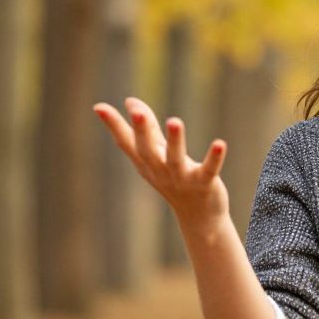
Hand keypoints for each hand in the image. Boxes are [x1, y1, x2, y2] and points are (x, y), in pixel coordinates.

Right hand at [92, 96, 229, 225]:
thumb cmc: (174, 179)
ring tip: (174, 121)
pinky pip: (209, 170)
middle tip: (138, 113)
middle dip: (142, 131)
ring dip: (175, 141)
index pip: (126, 142)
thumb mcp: (157, 154)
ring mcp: (181, 179)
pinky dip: (214, 158)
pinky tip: (220, 143)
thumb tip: (129, 101)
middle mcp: (160, 171)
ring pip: (175, 159)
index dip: (114, 125)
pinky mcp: (204, 184)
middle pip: (147, 151)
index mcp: (146, 163)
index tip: (98, 107)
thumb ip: (147, 128)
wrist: (199, 217)